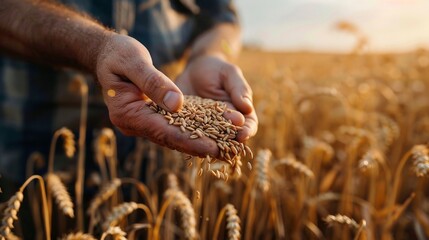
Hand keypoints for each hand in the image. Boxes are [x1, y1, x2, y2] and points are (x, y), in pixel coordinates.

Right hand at [95, 33, 218, 156]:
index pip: (163, 130)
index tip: (213, 147)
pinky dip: (191, 131)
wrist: (107, 53)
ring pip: (173, 136)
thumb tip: (178, 105)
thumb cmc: (118, 53)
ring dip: (198, 142)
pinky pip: (172, 127)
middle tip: (226, 153)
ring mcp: (141, 122)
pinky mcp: (149, 117)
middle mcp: (133, 123)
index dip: (189, 140)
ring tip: (224, 148)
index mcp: (127, 113)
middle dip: (198, 146)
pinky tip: (211, 134)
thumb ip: (154, 82)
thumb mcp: (134, 61)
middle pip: (170, 138)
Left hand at [175, 54, 257, 141]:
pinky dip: (187, 140)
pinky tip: (184, 141)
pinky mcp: (187, 128)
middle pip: (230, 139)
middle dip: (227, 144)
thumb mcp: (229, 74)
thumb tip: (248, 108)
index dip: (247, 131)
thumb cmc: (217, 70)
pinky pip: (188, 137)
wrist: (192, 70)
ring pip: (209, 142)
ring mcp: (205, 129)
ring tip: (204, 148)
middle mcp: (224, 126)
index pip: (248, 125)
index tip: (243, 134)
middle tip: (225, 147)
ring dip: (207, 147)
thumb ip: (239, 89)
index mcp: (240, 113)